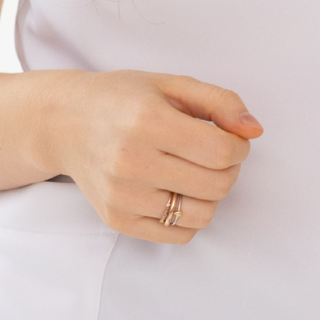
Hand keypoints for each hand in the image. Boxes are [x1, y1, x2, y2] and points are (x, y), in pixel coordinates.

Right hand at [39, 70, 261, 242]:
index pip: (222, 152)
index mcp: (148, 122)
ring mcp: (122, 196)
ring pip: (202, 214)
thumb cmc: (122, 99)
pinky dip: (189, 216)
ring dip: (211, 195)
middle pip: (216, 186)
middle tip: (213, 153)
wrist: (64, 122)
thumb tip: (255, 130)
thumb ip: (220, 102)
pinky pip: (178, 235)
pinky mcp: (117, 219)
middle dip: (229, 170)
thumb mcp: (172, 84)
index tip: (231, 138)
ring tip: (194, 172)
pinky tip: (176, 190)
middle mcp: (131, 162)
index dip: (239, 147)